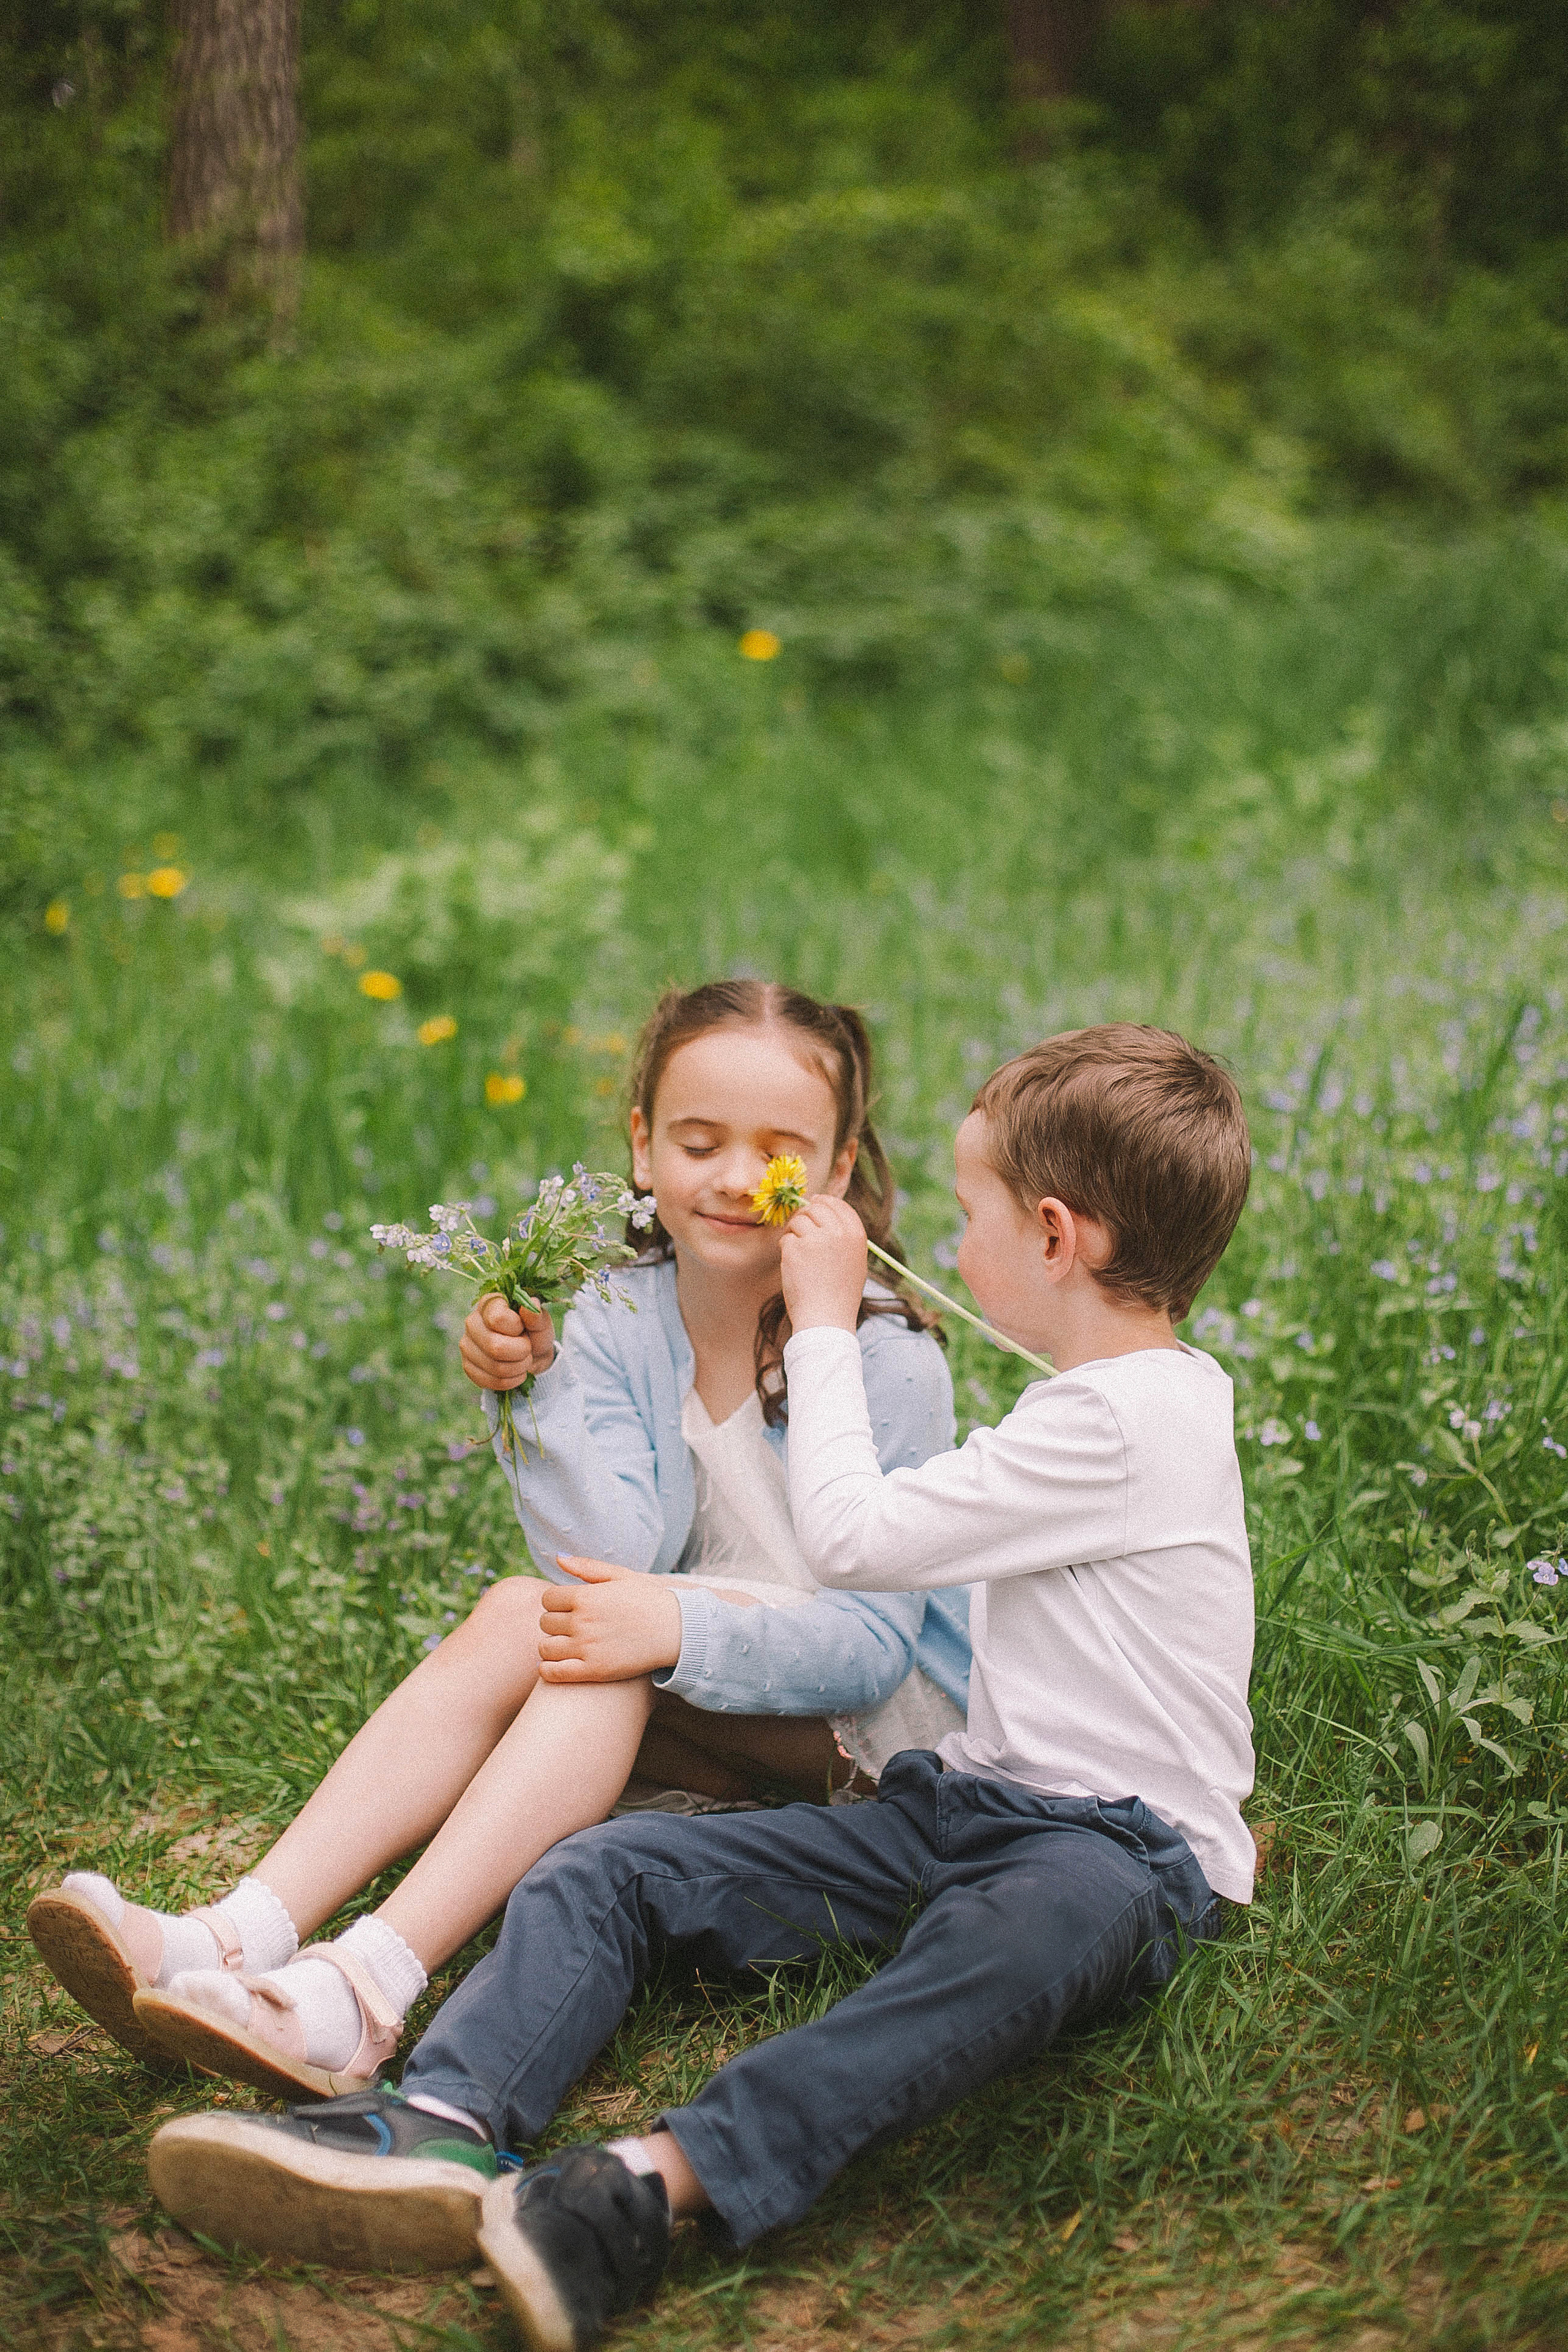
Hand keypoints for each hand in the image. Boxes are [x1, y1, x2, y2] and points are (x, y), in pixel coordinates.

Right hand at [459, 1293, 555, 1391]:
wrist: (531, 1356)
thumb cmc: (534, 1334)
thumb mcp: (541, 1324)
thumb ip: (537, 1316)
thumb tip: (533, 1304)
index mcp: (489, 1303)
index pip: (498, 1319)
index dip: (517, 1328)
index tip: (523, 1328)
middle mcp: (472, 1322)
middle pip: (496, 1347)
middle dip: (522, 1352)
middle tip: (527, 1348)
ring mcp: (467, 1345)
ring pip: (495, 1367)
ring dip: (518, 1367)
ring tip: (523, 1359)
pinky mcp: (468, 1367)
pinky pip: (491, 1382)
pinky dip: (511, 1380)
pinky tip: (515, 1372)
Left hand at [537, 1556, 683, 1681]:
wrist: (677, 1630)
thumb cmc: (649, 1600)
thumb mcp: (621, 1576)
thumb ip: (587, 1567)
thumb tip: (557, 1557)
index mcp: (586, 1596)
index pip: (548, 1599)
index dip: (556, 1602)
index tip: (569, 1607)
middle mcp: (582, 1622)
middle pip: (545, 1622)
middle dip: (556, 1622)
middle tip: (573, 1626)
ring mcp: (587, 1648)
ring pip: (545, 1647)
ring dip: (552, 1645)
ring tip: (568, 1644)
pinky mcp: (594, 1671)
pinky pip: (553, 1673)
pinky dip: (548, 1669)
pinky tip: (557, 1664)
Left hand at [779, 1195, 866, 1334]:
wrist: (826, 1318)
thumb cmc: (839, 1294)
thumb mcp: (854, 1262)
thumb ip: (844, 1236)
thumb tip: (824, 1209)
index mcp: (856, 1235)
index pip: (839, 1205)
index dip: (825, 1201)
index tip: (815, 1202)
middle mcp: (837, 1233)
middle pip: (815, 1208)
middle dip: (805, 1216)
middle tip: (800, 1231)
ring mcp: (815, 1239)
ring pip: (798, 1221)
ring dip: (794, 1234)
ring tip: (799, 1256)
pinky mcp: (795, 1249)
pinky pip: (786, 1239)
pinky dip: (786, 1251)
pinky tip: (794, 1268)